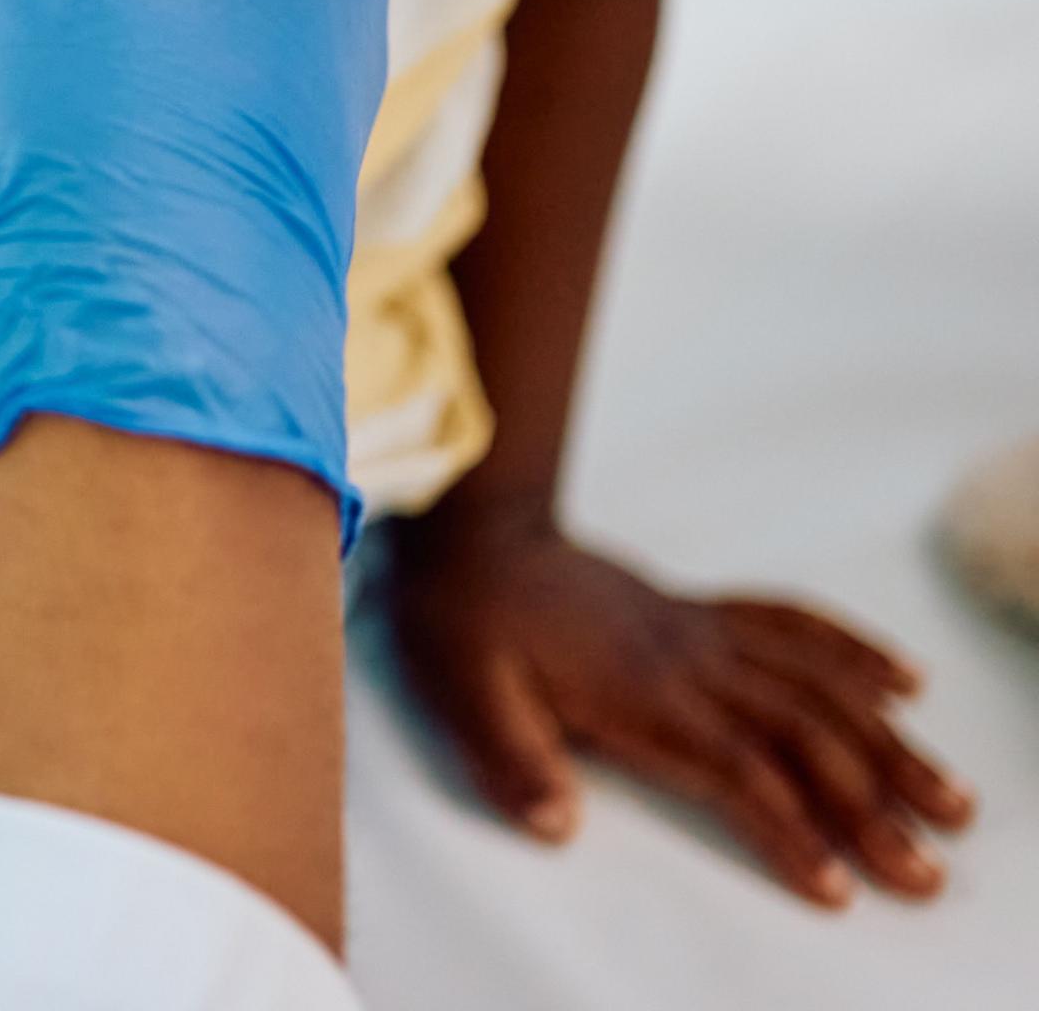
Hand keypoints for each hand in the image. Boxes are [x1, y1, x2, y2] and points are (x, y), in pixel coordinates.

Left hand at [389, 500, 972, 905]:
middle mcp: (689, 664)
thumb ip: (511, 760)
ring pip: (820, 687)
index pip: (737, 774)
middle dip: (872, 810)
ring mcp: (701, 633)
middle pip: (804, 740)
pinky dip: (854, 651)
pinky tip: (904, 681)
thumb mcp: (462, 694)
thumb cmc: (462, 620)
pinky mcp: (699, 610)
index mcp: (639, 695)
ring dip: (891, 743)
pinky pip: (793, 623)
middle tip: (927, 872)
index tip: (838, 885)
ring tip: (953, 799)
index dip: (791, 831)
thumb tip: (556, 824)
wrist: (468, 532)